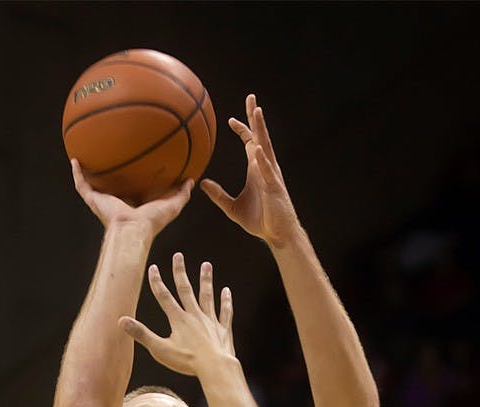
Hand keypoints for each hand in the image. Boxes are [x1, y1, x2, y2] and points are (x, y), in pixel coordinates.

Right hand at [71, 159, 193, 236]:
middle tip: (109, 153)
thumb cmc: (152, 222)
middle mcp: (118, 201)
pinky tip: (74, 160)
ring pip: (94, 184)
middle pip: (112, 184)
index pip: (133, 187)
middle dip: (110, 172)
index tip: (135, 161)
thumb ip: (182, 194)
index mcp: (134, 202)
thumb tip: (192, 180)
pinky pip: (82, 185)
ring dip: (89, 171)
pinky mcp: (95, 200)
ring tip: (86, 153)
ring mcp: (104, 201)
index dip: (133, 176)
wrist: (133, 229)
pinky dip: (77, 174)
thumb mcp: (172, 205)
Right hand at [120, 251, 234, 376]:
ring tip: (206, 265)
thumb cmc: (187, 361)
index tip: (153, 268)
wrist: (215, 368)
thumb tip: (121, 321)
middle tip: (178, 256)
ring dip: (206, 280)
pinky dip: (226, 301)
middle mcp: (195, 316)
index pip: (164, 297)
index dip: (157, 282)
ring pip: (207, 296)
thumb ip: (141, 334)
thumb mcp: (160, 349)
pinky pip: (225, 312)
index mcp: (178, 320)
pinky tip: (226, 291)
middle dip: (180, 272)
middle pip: (186, 290)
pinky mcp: (223, 330)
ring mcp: (210, 321)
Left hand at [200, 94, 298, 248]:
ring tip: (257, 112)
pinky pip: (268, 171)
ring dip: (261, 129)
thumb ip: (218, 195)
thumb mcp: (232, 208)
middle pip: (260, 136)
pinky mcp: (274, 188)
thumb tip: (202, 184)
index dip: (241, 129)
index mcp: (255, 169)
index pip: (249, 142)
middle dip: (255, 117)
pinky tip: (258, 148)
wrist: (277, 235)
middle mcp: (264, 167)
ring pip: (266, 147)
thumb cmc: (259, 221)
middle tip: (250, 97)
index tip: (230, 120)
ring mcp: (271, 176)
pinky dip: (263, 160)